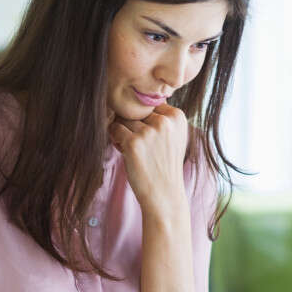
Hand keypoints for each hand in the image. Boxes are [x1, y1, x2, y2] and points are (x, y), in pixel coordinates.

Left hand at [108, 104, 188, 221]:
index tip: (151, 137)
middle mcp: (164, 122)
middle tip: (142, 146)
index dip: (146, 120)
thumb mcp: (173, 136)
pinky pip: (114, 129)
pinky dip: (116, 139)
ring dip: (124, 132)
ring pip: (123, 120)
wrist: (164, 195)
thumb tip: (136, 96)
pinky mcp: (133, 143)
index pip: (150, 104)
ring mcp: (149, 132)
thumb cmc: (165, 165)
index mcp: (177, 117)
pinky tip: (126, 152)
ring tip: (135, 150)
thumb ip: (162, 116)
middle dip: (134, 126)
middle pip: (136, 111)